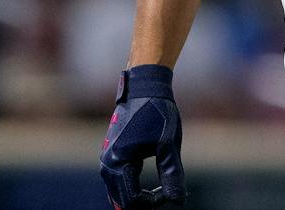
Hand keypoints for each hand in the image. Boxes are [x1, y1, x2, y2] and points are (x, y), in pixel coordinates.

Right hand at [99, 65, 185, 207]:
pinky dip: (130, 186)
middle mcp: (107, 163)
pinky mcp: (110, 153)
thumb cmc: (158, 112)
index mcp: (120, 161)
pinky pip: (116, 180)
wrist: (145, 86)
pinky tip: (148, 183)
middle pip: (122, 200)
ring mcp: (106, 158)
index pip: (133, 200)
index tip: (171, 191)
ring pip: (117, 192)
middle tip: (166, 192)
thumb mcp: (168, 145)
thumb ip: (172, 175)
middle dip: (145, 202)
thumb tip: (178, 201)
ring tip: (160, 188)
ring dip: (136, 195)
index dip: (154, 202)